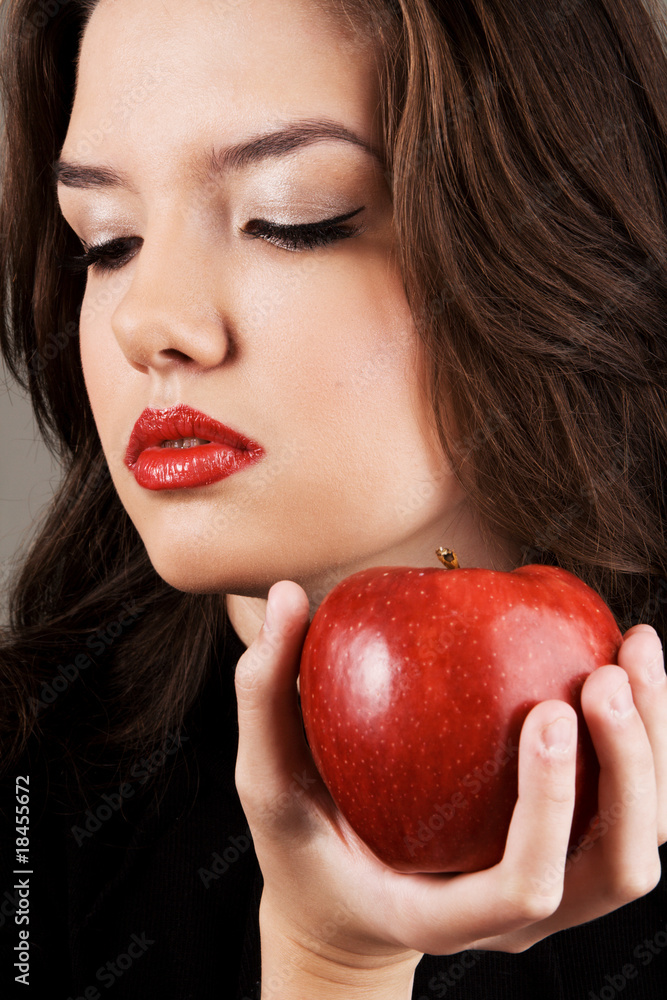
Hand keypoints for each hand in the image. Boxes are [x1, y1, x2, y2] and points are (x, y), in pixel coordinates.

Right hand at [233, 580, 664, 979]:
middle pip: (616, 869)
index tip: (547, 709)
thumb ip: (265, 695)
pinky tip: (624, 655)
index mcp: (443, 913)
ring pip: (642, 842)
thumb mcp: (267, 781)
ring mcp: (553, 892)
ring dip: (656, 749)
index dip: (550, 807)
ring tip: (637, 649)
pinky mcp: (566, 853)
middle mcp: (515, 916)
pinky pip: (629, 805)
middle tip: (607, 675)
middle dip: (631, 772)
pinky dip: (645, 737)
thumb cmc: (306, 847)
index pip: (523, 886)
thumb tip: (288, 596)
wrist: (346, 908)